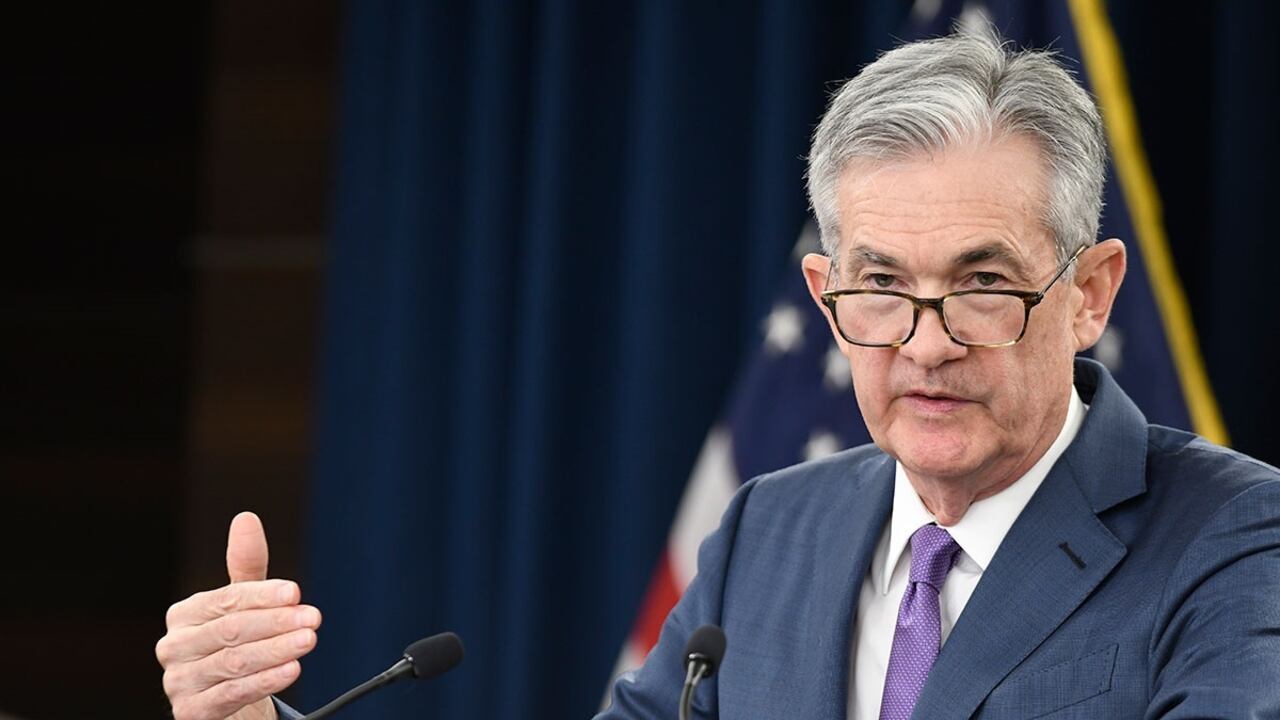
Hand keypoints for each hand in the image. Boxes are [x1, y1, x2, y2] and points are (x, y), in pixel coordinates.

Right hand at [157, 512, 321, 719]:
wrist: (224, 703)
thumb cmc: (236, 644)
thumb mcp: (243, 605)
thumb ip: (246, 566)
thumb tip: (246, 517)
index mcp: (184, 614)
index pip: (226, 600)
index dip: (262, 595)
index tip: (296, 592)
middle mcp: (174, 647)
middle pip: (231, 630)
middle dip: (277, 623)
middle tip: (313, 618)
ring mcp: (179, 682)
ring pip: (234, 662)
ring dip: (276, 651)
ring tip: (308, 641)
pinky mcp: (191, 713)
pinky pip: (232, 694)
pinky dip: (266, 681)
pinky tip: (292, 670)